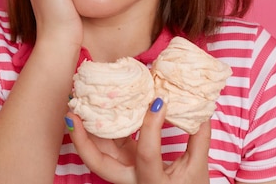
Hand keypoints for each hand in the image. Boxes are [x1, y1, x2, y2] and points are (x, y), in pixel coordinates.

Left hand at [66, 98, 210, 183]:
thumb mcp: (198, 169)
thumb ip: (199, 139)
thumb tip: (202, 109)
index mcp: (152, 182)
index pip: (146, 153)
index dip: (152, 126)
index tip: (160, 101)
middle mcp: (130, 180)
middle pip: (98, 163)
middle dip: (82, 139)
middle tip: (73, 114)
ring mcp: (123, 172)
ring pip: (97, 153)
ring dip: (84, 131)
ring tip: (76, 106)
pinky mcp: (122, 164)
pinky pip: (107, 146)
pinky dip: (100, 128)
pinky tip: (97, 110)